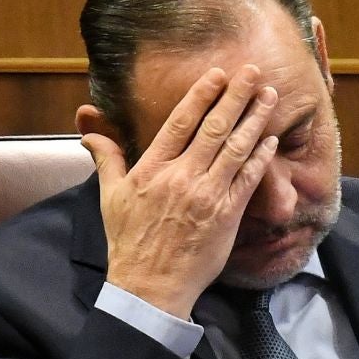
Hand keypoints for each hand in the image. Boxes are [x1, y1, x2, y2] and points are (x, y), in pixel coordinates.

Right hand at [82, 65, 279, 317]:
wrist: (151, 286)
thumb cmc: (130, 243)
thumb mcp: (110, 197)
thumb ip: (107, 158)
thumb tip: (88, 130)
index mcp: (153, 169)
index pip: (180, 122)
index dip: (201, 95)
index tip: (217, 74)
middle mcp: (181, 177)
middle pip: (214, 128)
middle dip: (235, 97)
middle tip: (253, 72)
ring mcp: (206, 196)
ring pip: (235, 149)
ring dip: (255, 120)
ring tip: (269, 96)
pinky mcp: (226, 216)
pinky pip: (247, 180)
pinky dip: (260, 158)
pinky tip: (270, 140)